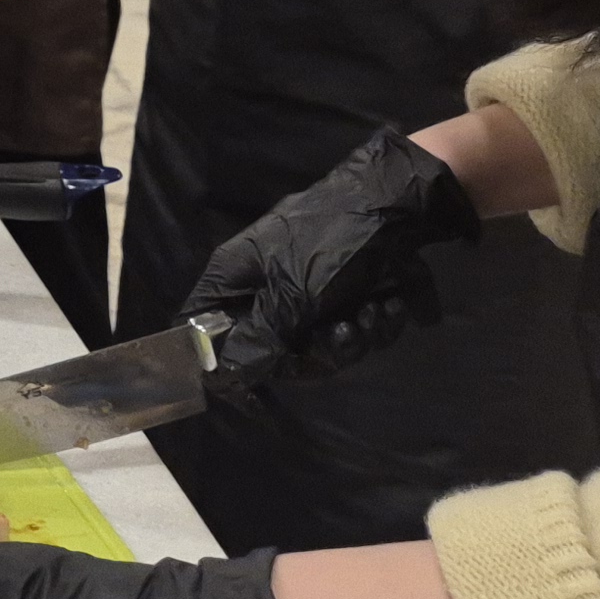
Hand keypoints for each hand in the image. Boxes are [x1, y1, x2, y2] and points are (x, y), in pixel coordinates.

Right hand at [185, 127, 479, 390]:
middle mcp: (263, 287)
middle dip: (318, 351)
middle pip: (272, 348)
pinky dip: (372, 324)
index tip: (255, 394)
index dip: (221, 363)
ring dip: (353, 338)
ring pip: (318, 344)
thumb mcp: (294, 294)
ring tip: (373, 312)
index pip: (201, 327)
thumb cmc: (332, 243)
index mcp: (234, 277)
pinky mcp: (340, 294)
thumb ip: (258, 338)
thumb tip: (222, 375)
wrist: (398, 205)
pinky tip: (388, 305)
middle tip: (343, 335)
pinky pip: (348, 331)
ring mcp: (303, 291)